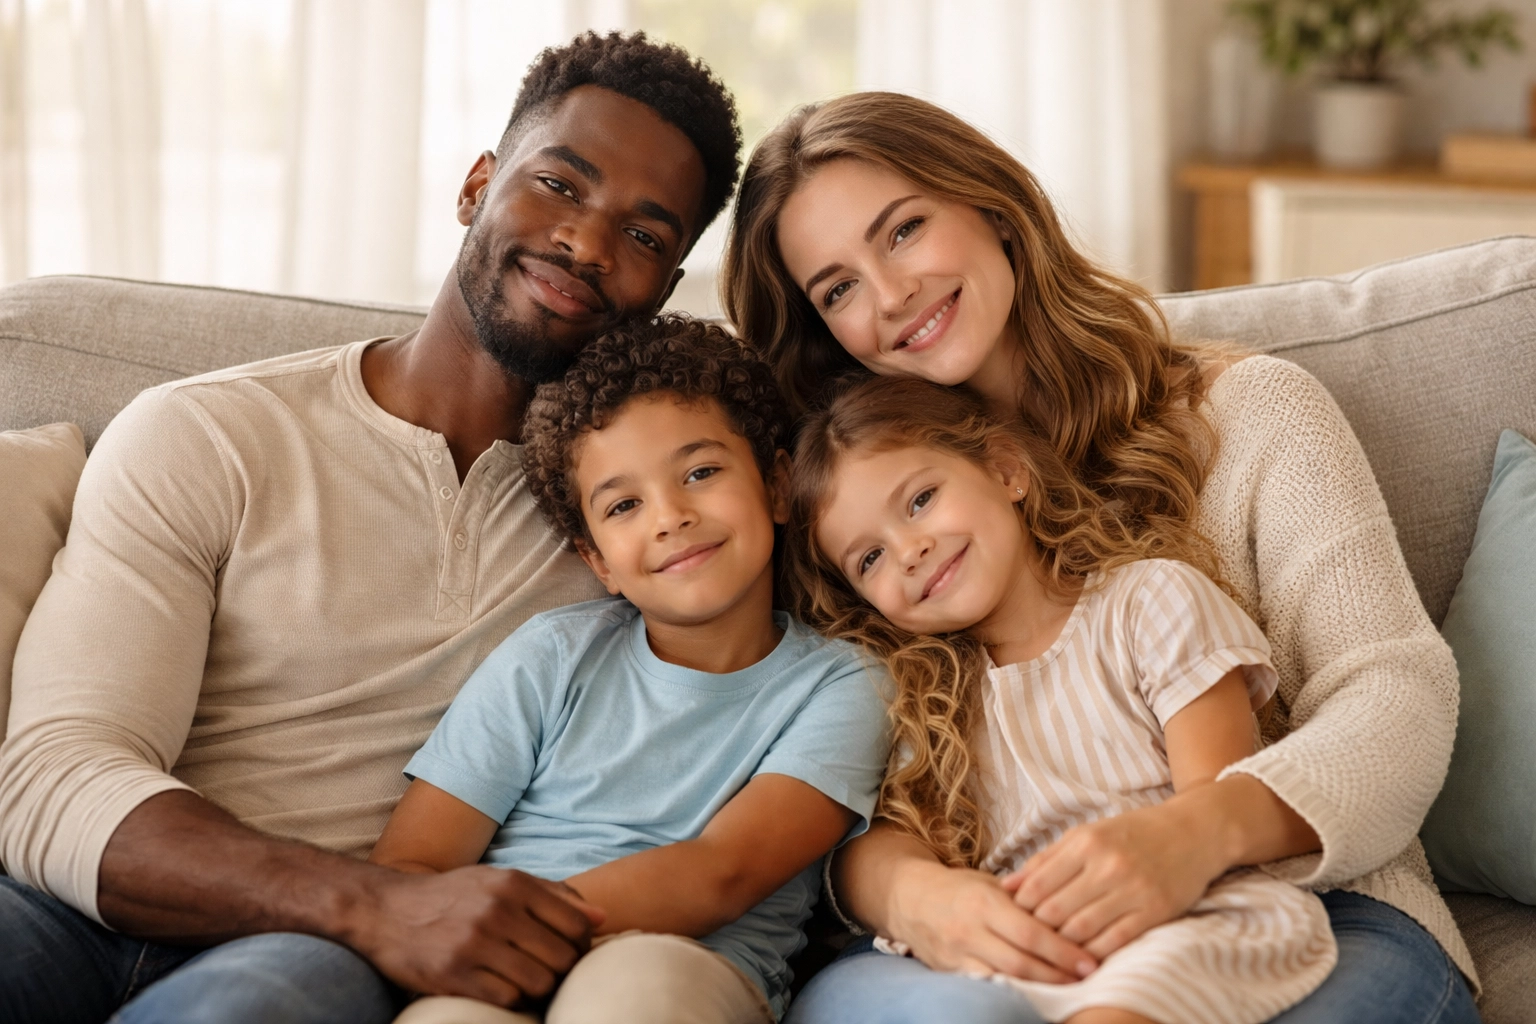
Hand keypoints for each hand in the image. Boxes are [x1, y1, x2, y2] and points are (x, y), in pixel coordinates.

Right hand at [351, 865, 603, 1005]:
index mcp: (514, 883)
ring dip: (539, 988)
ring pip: (540, 982)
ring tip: (526, 980)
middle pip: (563, 957)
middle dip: (563, 969)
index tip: (569, 950)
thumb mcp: (500, 881)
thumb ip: (552, 895)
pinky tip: (502, 988)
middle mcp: (497, 910)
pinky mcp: (454, 975)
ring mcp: (475, 943)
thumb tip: (600, 917)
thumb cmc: (454, 896)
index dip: (581, 944)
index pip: (577, 924)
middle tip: (548, 970)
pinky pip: (508, 999)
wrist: (386, 910)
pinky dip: (512, 999)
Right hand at [886, 858, 1096, 982]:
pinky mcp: (950, 972)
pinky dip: (1014, 992)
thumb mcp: (990, 883)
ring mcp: (958, 955)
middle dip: (1058, 975)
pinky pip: (987, 986)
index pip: (1030, 932)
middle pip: (1021, 962)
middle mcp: (969, 930)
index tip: (1090, 961)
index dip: (1063, 951)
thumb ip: (1025, 896)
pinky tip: (1036, 994)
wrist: (909, 899)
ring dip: (1041, 988)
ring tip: (1069, 989)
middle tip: (1089, 979)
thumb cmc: (959, 888)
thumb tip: (1070, 908)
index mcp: (983, 902)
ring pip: (1005, 979)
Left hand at [1001, 800, 1226, 959]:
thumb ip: (1046, 859)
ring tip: (1054, 949)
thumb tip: (1007, 885)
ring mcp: (1134, 889)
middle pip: (1056, 910)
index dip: (1021, 907)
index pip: (1038, 885)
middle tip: (1031, 939)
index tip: (1015, 917)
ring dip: (1063, 945)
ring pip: (1082, 929)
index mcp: (1086, 843)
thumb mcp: (1086, 834)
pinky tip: (1084, 955)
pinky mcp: (1156, 910)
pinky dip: (1094, 952)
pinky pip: (1116, 940)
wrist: (1194, 831)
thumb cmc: (1133, 832)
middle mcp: (1109, 865)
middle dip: (1038, 929)